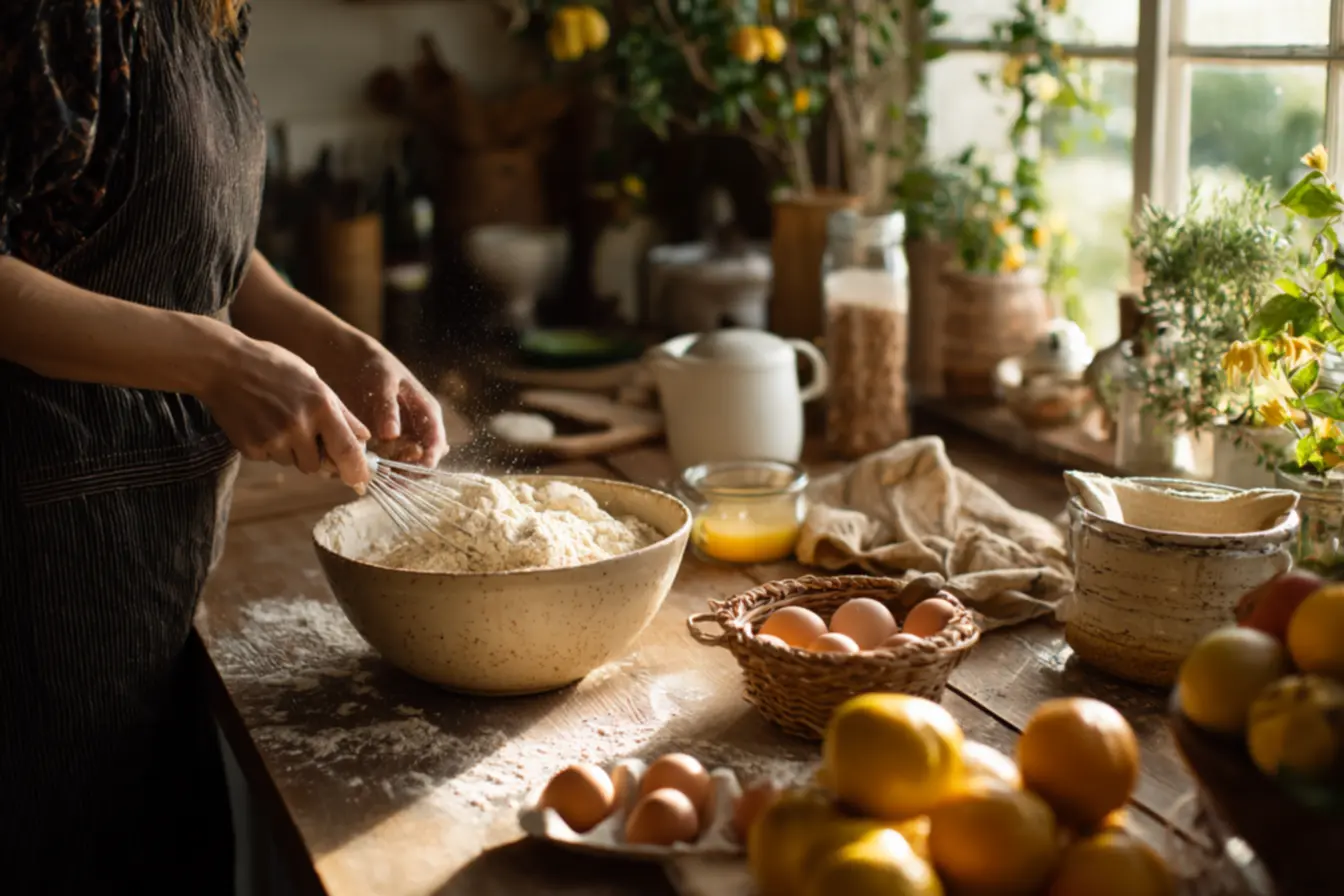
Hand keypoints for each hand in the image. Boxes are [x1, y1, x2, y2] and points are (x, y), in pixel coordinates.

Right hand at [198, 334, 371, 486]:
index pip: (347, 450)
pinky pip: (269, 459)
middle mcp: (299, 426)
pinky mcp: (251, 448)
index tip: (360, 480)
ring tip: (277, 419)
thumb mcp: (314, 380)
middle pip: (317, 465)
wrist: (223, 365)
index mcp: (321, 406)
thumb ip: (341, 412)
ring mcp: (273, 439)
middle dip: (315, 455)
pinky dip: (268, 447)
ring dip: (290, 450)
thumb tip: (364, 438)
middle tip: (303, 432)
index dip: (357, 471)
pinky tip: (260, 422)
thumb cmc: (273, 367)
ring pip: (293, 463)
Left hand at [312, 333, 447, 468]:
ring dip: (391, 474)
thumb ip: (387, 408)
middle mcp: (418, 429)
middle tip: (389, 479)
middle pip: (421, 460)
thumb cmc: (375, 366)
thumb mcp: (383, 382)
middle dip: (408, 473)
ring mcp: (402, 438)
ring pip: (403, 465)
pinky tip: (361, 468)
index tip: (413, 471)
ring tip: (373, 477)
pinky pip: (384, 462)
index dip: (428, 461)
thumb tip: (391, 434)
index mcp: (428, 413)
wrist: (354, 362)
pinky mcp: (384, 443)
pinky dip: (375, 468)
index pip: (436, 444)